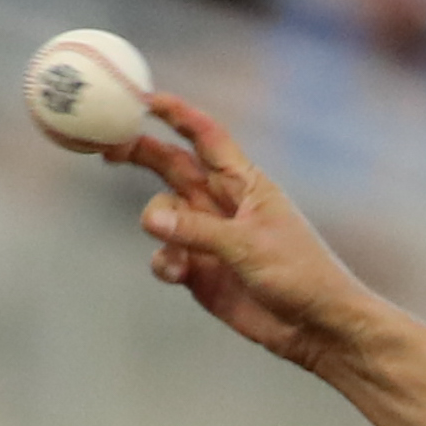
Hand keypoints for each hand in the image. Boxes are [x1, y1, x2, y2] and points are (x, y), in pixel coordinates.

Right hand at [105, 93, 383, 372]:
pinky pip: (166, 255)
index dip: (176, 114)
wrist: (319, 328)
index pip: (207, 137)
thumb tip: (150, 218)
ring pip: (162, 214)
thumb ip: (198, 230)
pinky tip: (177, 274)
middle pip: (172, 166)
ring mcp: (211, 238)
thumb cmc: (300, 276)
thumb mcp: (248, 246)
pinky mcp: (202, 271)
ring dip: (158, 225)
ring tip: (177, 255)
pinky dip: (164, 262)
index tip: (141, 98)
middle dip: (141, 153)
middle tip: (106, 146)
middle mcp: (224, 205)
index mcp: (246, 185)